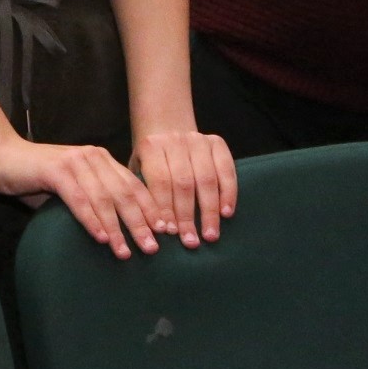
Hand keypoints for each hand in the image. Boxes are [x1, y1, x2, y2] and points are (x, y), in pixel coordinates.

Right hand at [0, 137, 161, 256]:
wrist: (3, 156)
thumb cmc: (38, 178)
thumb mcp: (75, 188)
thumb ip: (95, 201)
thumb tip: (121, 233)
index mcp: (103, 160)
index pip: (135, 187)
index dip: (152, 210)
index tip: (166, 233)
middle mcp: (93, 158)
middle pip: (125, 194)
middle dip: (142, 223)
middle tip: (153, 248)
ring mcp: (75, 162)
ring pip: (105, 198)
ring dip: (118, 227)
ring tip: (127, 251)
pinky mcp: (56, 170)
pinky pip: (79, 199)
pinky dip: (92, 220)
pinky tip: (101, 238)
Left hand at [130, 129, 236, 245]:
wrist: (167, 127)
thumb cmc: (151, 159)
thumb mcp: (139, 168)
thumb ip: (143, 191)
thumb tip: (151, 228)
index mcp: (151, 146)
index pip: (160, 182)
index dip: (165, 208)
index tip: (168, 233)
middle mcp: (175, 140)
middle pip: (183, 183)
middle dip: (187, 216)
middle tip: (190, 241)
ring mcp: (198, 139)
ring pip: (206, 179)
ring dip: (209, 211)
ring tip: (210, 235)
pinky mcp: (217, 142)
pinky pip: (226, 170)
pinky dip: (228, 193)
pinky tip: (226, 213)